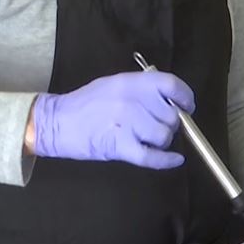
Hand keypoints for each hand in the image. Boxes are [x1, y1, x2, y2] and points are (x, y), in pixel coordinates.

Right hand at [32, 71, 192, 168]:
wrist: (56, 122)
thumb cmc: (86, 104)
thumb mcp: (115, 85)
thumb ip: (142, 90)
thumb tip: (172, 102)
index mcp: (132, 82)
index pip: (172, 85)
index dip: (186, 97)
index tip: (187, 107)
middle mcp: (133, 100)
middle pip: (171, 116)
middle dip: (170, 124)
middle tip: (157, 127)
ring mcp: (127, 123)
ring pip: (164, 136)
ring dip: (161, 141)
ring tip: (148, 140)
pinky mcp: (119, 146)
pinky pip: (152, 156)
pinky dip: (166, 161)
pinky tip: (174, 160)